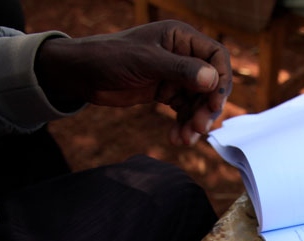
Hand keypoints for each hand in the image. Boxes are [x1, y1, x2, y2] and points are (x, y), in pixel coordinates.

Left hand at [35, 21, 231, 144]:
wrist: (82, 74)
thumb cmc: (110, 57)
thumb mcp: (145, 62)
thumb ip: (179, 69)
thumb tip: (213, 79)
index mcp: (181, 37)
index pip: (216, 56)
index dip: (221, 81)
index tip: (214, 104)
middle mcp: (182, 55)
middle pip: (210, 84)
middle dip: (206, 108)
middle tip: (198, 128)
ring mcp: (175, 75)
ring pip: (198, 102)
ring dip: (195, 122)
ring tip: (185, 140)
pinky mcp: (166, 92)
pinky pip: (183, 111)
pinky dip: (182, 126)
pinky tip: (175, 138)